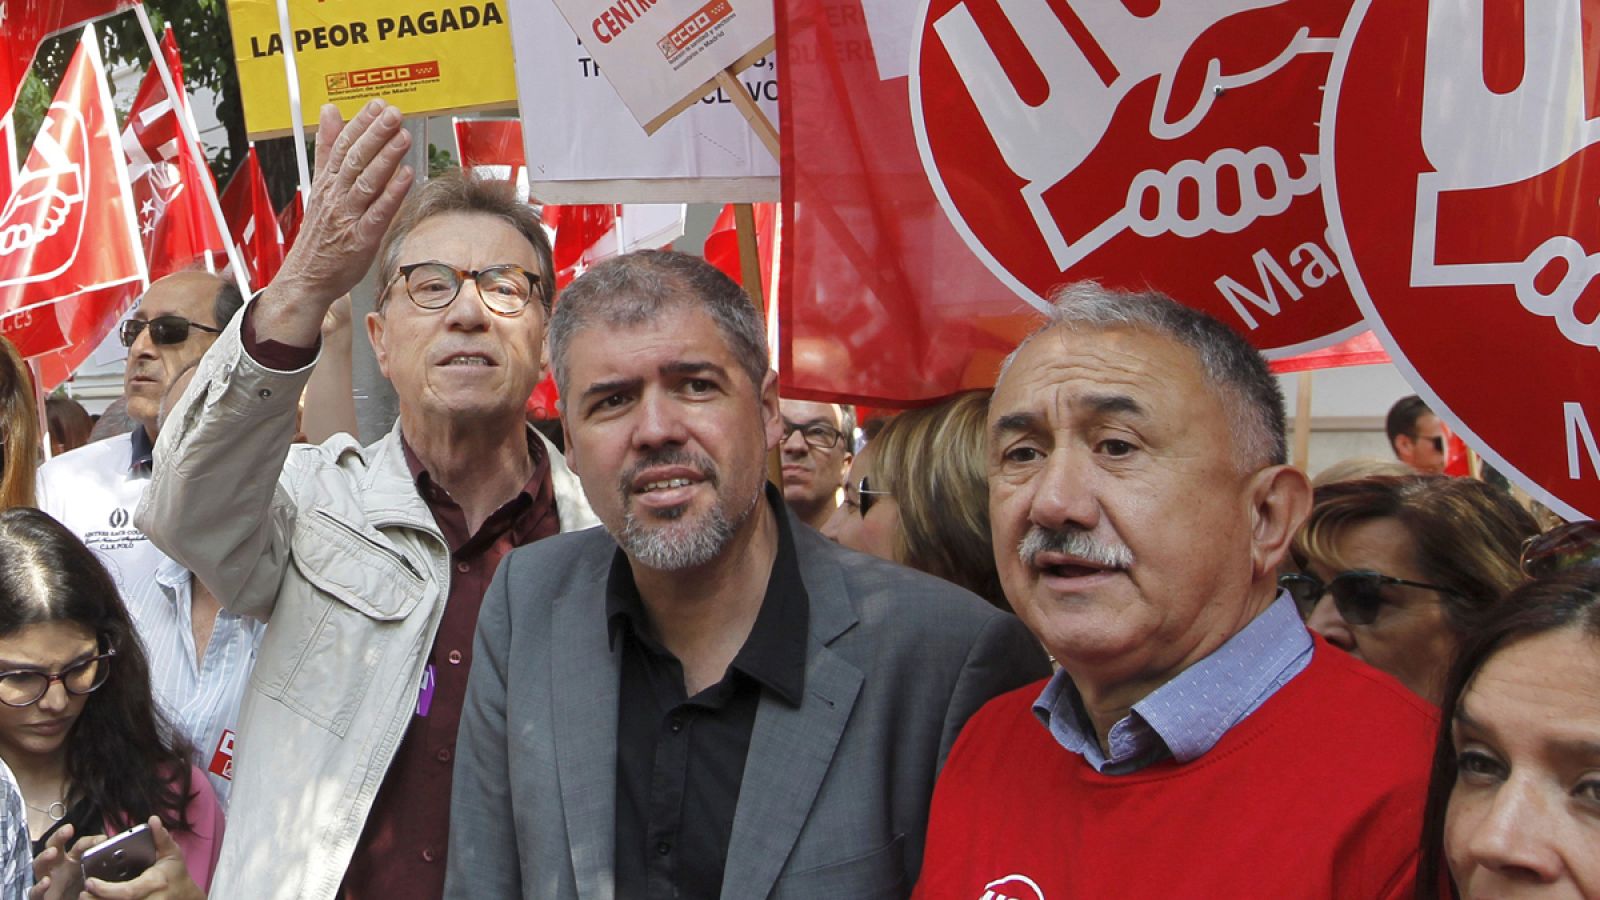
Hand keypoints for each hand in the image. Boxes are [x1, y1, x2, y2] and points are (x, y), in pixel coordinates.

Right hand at [29, 825, 105, 899]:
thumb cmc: (81, 886)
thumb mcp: (93, 873)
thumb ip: (102, 864)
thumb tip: (120, 855)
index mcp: (73, 859)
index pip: (80, 844)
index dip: (90, 840)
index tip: (102, 838)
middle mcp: (58, 866)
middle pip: (55, 846)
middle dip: (60, 836)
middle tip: (68, 829)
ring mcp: (47, 878)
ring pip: (40, 864)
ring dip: (44, 856)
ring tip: (52, 852)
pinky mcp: (40, 895)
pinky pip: (35, 890)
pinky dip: (39, 886)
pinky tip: (46, 882)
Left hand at [83, 818, 202, 899]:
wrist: (183, 895)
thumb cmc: (176, 873)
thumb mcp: (172, 853)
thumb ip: (161, 837)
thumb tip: (152, 820)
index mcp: (154, 883)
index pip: (128, 891)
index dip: (106, 890)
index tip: (90, 882)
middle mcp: (148, 899)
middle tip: (82, 893)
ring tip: (85, 897)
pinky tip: (96, 899)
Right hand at [261, 101, 413, 345]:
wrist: (306, 277)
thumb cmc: (319, 234)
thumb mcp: (320, 186)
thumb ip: (327, 149)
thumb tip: (330, 111)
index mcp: (327, 182)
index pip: (342, 146)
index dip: (361, 124)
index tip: (377, 105)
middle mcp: (335, 196)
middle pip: (354, 160)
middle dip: (375, 134)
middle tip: (393, 113)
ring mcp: (347, 217)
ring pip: (365, 182)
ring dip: (385, 158)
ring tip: (402, 136)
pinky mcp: (360, 239)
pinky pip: (377, 213)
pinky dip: (391, 193)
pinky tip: (406, 176)